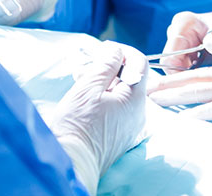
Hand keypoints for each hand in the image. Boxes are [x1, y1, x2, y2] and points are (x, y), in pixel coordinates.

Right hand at [50, 41, 147, 194]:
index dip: (123, 52)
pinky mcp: (118, 133)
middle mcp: (138, 113)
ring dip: (102, 80)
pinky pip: (115, 106)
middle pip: (129, 78)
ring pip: (120, 92)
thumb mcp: (89, 87)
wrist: (71, 162)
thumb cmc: (77, 125)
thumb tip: (116, 49)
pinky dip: (102, 95)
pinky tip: (84, 91)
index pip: (139, 64)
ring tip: (80, 75)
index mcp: (135, 100)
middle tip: (88, 62)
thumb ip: (106, 64)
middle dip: (109, 66)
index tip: (105, 49)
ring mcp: (129, 125)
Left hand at [148, 56, 211, 120]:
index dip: (179, 77)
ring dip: (173, 96)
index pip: (199, 73)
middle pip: (191, 79)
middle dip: (167, 84)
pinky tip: (181, 119)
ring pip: (196, 91)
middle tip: (146, 87)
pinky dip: (195, 114)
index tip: (161, 80)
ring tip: (153, 99)